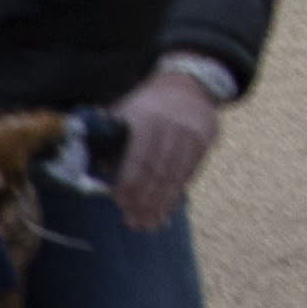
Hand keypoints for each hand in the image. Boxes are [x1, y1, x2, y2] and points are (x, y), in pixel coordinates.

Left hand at [104, 64, 222, 230]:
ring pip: (176, 174)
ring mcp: (192, 131)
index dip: (130, 182)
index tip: (120, 202)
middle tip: (135, 222)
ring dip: (161, 202)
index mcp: (145, 117)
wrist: (185, 84)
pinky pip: (191, 171)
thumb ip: (109, 140)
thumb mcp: (122, 114)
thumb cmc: (144, 108)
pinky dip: (177, 192)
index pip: (138, 156)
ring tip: (149, 223)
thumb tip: (100, 173)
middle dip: (145, 200)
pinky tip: (166, 207)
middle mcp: (172, 123)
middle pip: (158, 170)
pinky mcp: (207, 138)